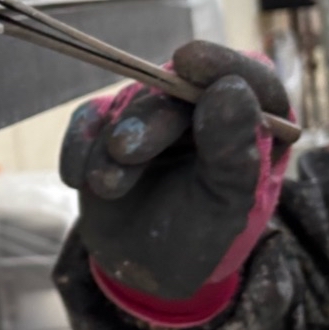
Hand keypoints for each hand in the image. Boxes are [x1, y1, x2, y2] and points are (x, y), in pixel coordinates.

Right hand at [59, 42, 292, 323]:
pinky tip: (79, 180)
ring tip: (106, 186)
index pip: (248, 77)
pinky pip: (88, 118)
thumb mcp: (224, 208)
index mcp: (249, 124)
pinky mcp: (108, 125)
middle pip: (175, 88)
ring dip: (109, 144)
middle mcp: (200, 110)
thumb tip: (229, 89)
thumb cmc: (195, 239)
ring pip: (127, 102)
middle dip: (147, 119)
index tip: (189, 60)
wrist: (139, 268)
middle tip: (125, 152)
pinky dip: (79, 145)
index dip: (221, 63)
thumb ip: (233, 152)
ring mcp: (151, 114)